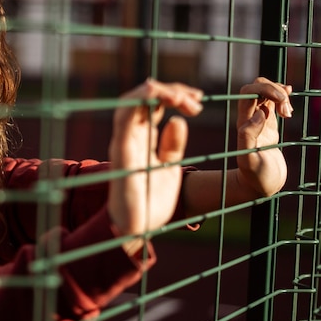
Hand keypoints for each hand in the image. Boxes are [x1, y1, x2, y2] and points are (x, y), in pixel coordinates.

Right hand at [108, 79, 202, 235]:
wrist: (137, 229)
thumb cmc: (151, 201)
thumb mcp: (169, 168)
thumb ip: (172, 146)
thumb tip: (179, 120)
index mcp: (142, 138)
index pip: (153, 104)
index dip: (175, 94)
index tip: (198, 99)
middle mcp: (130, 135)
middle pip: (144, 98)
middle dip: (171, 91)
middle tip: (196, 100)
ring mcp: (124, 141)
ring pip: (131, 101)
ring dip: (156, 91)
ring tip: (181, 98)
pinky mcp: (121, 150)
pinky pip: (124, 117)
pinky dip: (137, 100)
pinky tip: (155, 93)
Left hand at [236, 77, 292, 197]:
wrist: (261, 187)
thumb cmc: (254, 177)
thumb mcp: (248, 160)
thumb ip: (249, 136)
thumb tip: (260, 112)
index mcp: (243, 123)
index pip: (248, 93)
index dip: (265, 89)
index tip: (283, 100)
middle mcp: (248, 119)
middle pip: (257, 87)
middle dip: (275, 91)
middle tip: (287, 112)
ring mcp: (259, 120)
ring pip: (266, 93)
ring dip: (281, 95)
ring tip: (289, 114)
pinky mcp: (269, 125)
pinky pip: (273, 103)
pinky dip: (283, 99)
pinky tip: (289, 108)